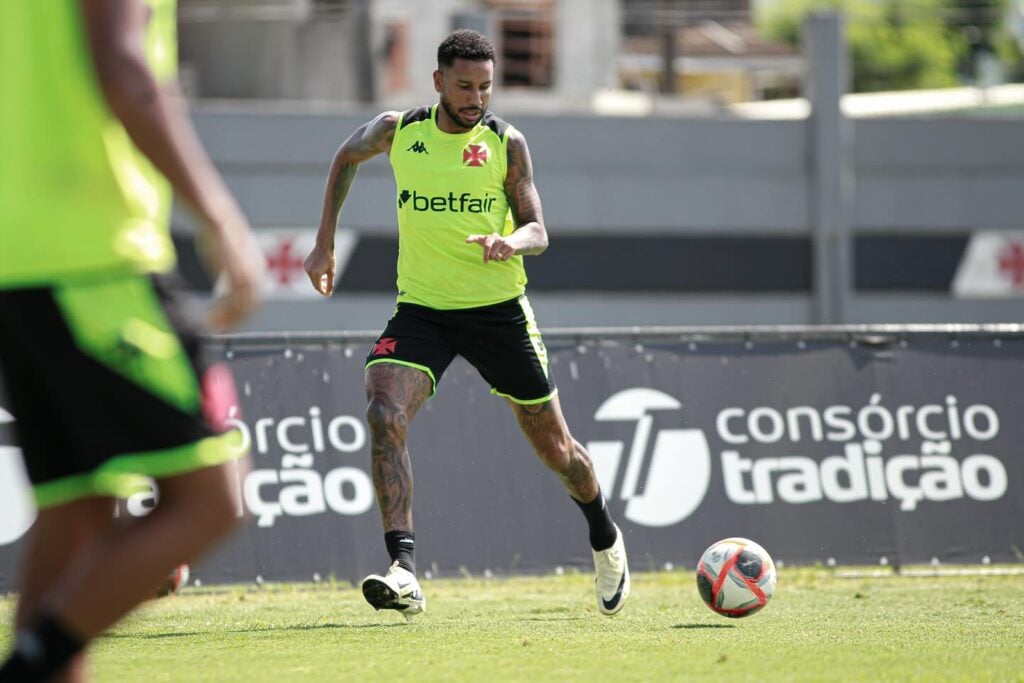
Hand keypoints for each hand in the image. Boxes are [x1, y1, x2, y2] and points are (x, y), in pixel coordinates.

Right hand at [201, 214, 263, 331]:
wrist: (219, 219)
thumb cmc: (220, 235)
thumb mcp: (232, 254)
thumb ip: (235, 268)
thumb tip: (230, 275)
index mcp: (257, 270)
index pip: (255, 299)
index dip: (243, 313)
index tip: (230, 323)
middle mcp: (256, 274)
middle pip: (251, 306)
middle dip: (236, 320)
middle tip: (221, 330)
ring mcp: (247, 274)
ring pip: (241, 306)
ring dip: (227, 319)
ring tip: (212, 327)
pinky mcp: (235, 274)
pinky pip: (231, 301)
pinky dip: (220, 313)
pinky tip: (208, 318)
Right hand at [304, 242, 335, 295]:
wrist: (323, 246)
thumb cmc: (330, 259)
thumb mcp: (332, 272)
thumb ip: (330, 283)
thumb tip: (329, 292)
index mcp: (316, 274)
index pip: (318, 288)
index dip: (324, 292)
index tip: (329, 294)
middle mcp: (309, 272)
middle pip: (315, 284)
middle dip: (321, 287)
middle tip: (328, 289)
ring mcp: (306, 268)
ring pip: (312, 279)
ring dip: (319, 281)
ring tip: (326, 279)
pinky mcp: (305, 265)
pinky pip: (310, 273)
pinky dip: (315, 275)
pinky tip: (322, 272)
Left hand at [465, 233, 515, 262]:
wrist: (511, 242)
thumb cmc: (493, 243)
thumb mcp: (484, 240)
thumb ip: (475, 238)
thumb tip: (466, 239)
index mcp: (489, 237)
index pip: (478, 238)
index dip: (472, 239)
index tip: (466, 241)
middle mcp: (496, 238)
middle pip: (490, 254)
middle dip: (490, 257)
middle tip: (492, 255)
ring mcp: (504, 242)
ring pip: (497, 258)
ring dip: (497, 259)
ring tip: (499, 253)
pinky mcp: (510, 247)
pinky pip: (503, 259)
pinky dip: (503, 259)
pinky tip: (504, 253)